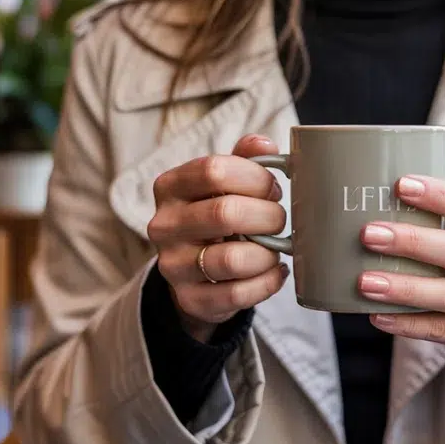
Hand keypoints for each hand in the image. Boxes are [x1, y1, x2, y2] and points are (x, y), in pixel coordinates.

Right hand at [148, 134, 289, 341]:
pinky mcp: (191, 299)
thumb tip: (263, 143)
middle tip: (279, 219)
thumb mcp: (223, 184)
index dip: (255, 177)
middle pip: (225, 213)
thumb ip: (244, 159)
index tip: (272, 188)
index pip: (214, 170)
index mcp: (171, 187)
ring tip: (277, 248)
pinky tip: (275, 271)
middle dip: (267, 216)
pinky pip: (238, 294)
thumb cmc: (215, 216)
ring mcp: (173, 266)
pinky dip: (267, 282)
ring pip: (232, 259)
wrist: (194, 273)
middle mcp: (165, 225)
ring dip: (268, 253)